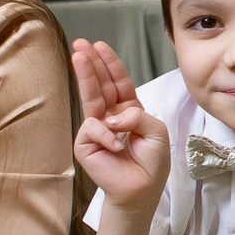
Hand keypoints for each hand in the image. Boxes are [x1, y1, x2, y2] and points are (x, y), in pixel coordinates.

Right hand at [71, 39, 169, 210]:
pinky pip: (94, 128)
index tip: (100, 46)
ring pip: (90, 97)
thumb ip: (138, 117)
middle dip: (91, 63)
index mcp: (128, 111)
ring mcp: (96, 129)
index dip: (110, 65)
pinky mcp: (85, 144)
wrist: (142, 190)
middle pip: (100, 85)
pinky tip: (115, 147)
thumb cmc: (152, 163)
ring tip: (78, 56)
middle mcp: (110, 117)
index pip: (118, 83)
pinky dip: (107, 135)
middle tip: (81, 44)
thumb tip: (113, 117)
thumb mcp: (156, 132)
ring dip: (85, 75)